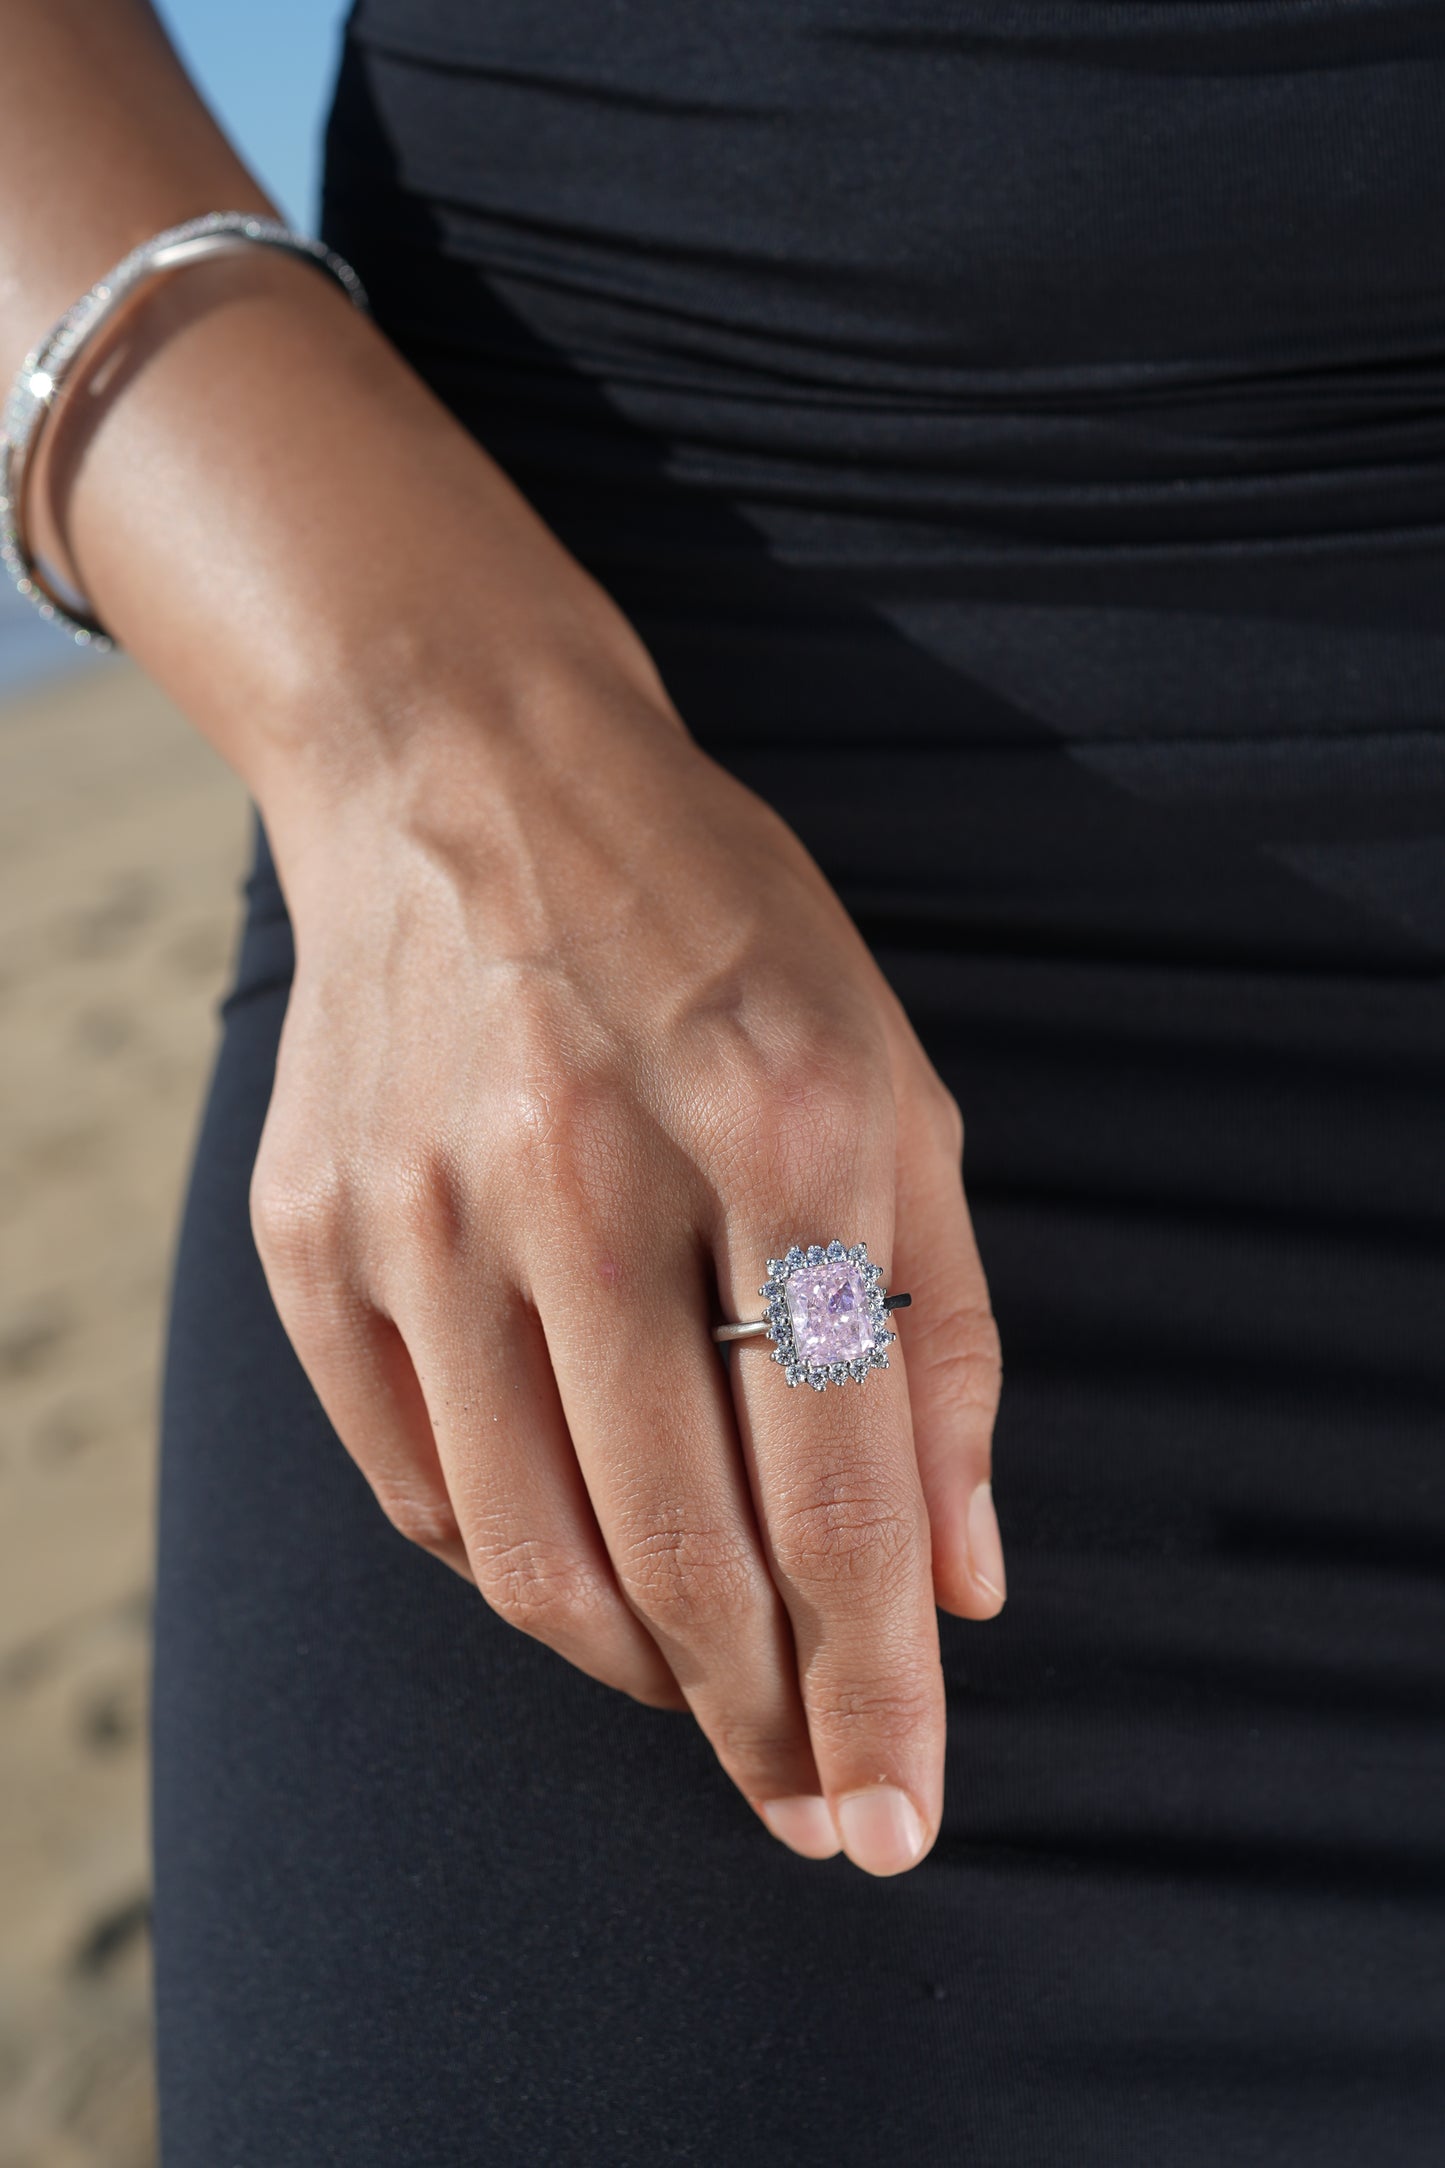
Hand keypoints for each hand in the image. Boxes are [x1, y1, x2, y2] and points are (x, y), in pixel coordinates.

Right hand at [250, 631, 1004, 1878]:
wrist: (467, 776)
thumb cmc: (721, 930)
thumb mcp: (895, 1085)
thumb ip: (945, 1337)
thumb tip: (961, 1582)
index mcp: (784, 1128)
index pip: (839, 1496)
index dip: (877, 1690)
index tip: (894, 1819)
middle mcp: (587, 1177)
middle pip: (682, 1555)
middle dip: (761, 1719)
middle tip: (806, 1804)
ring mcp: (427, 1209)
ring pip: (531, 1554)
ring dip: (636, 1667)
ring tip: (704, 1695)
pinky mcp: (316, 1234)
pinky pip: (414, 1480)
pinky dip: (508, 1566)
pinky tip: (577, 1575)